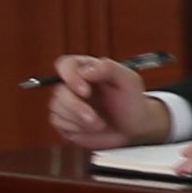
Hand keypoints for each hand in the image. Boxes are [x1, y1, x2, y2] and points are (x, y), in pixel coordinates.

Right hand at [43, 56, 166, 148]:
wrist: (134, 128)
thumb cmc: (132, 101)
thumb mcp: (129, 80)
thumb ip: (109, 68)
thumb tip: (86, 70)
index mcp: (87, 69)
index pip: (66, 65)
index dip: (70, 76)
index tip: (85, 91)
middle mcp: (74, 84)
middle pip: (60, 91)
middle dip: (76, 107)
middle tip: (93, 118)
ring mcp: (68, 102)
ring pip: (57, 107)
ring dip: (78, 119)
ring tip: (100, 123)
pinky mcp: (64, 120)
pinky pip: (58, 122)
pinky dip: (75, 127)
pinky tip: (91, 128)